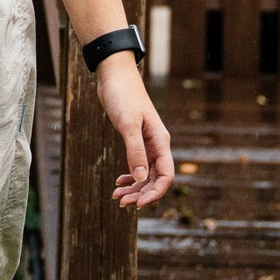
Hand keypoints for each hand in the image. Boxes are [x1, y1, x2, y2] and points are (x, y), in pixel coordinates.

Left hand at [95, 54, 174, 207]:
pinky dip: (129, 176)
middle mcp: (156, 144)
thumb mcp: (127, 124)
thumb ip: (134, 150)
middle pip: (154, 178)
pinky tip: (119, 181)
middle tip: (120, 202)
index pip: (165, 175)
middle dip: (140, 193)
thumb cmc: (122, 96)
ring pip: (145, 173)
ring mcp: (146, 143)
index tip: (138, 204)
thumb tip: (139, 178)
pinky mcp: (135, 139)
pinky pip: (137, 164)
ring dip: (133, 187)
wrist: (114, 76)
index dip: (155, 193)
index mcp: (160, 141)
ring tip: (116, 195)